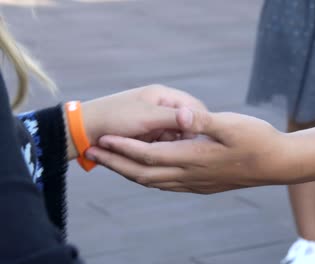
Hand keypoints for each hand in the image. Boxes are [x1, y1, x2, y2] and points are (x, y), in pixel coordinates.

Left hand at [66, 85, 206, 158]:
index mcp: (167, 97)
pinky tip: (152, 163)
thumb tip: (200, 117)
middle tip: (179, 155)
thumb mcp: (146, 116)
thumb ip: (173, 118)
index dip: (199, 126)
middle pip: (188, 127)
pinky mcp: (150, 139)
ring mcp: (158, 124)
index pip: (197, 110)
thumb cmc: (112, 117)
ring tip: (157, 160)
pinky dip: (159, 156)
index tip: (195, 143)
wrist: (80, 129)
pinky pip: (163, 150)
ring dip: (170, 150)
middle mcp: (164, 109)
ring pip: (176, 140)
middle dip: (184, 141)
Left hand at [86, 108, 293, 193]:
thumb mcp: (231, 124)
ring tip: (112, 163)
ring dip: (130, 172)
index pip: (148, 155)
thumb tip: (179, 114)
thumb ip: (202, 120)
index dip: (123, 148)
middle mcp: (191, 175)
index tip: (102, 140)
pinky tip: (147, 172)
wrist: (278, 164)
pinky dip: (150, 178)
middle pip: (144, 173)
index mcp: (194, 157)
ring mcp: (197, 183)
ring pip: (154, 182)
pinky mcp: (204, 185)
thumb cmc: (258, 140)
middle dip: (116, 163)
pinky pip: (168, 185)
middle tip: (94, 154)